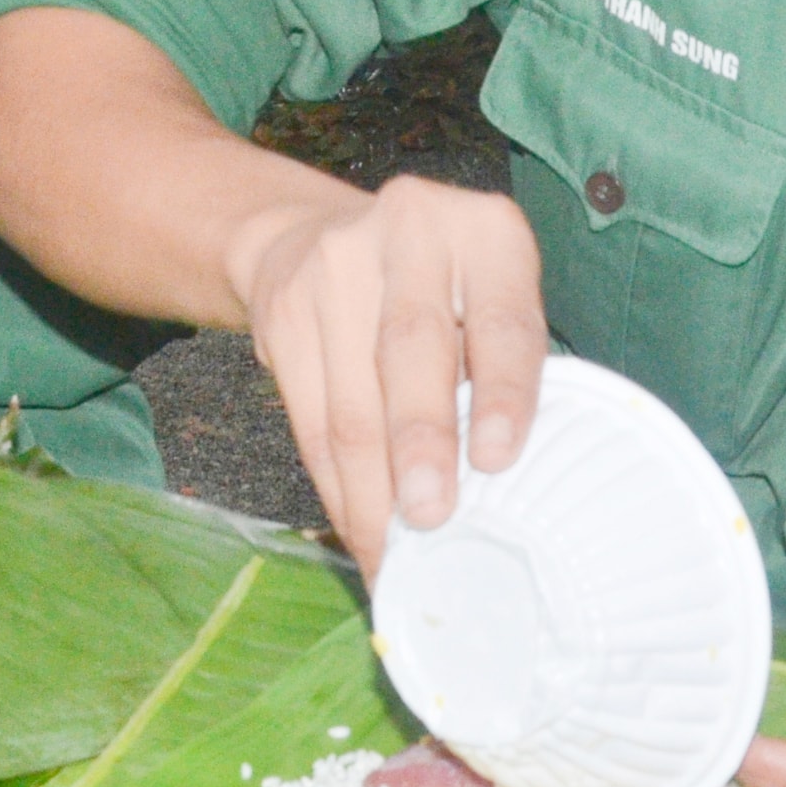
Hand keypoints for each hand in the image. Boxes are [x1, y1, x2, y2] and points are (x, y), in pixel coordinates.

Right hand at [219, 173, 547, 571]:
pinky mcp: (282, 312)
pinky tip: (356, 528)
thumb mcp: (488, 297)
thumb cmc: (438, 288)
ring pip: (351, 399)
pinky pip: (308, 419)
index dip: (503, 393)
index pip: (501, 318)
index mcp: (486, 232)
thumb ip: (498, 367)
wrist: (317, 234)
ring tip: (390, 554)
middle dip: (420, 445)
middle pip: (411, 350)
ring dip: (370, 491)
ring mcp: (334, 266)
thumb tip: (493, 490)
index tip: (497, 462)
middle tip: (430, 519)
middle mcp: (409, 232)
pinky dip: (335, 486)